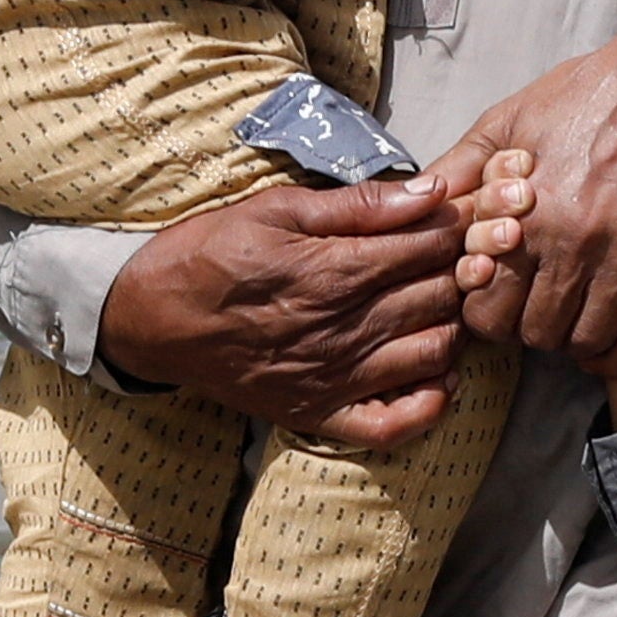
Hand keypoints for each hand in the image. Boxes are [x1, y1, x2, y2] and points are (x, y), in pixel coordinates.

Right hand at [107, 172, 474, 447]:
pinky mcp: (319, 413)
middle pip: (439, 297)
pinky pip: (395, 424)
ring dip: (453, 326)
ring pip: (434, 354)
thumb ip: (358, 205)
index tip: (467, 217)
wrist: (149, 320)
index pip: (429, 248)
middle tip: (467, 255)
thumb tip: (429, 193)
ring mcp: (334, 378)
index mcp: (334, 271)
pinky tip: (435, 375)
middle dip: (462, 270)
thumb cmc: (210, 254)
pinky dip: (429, 403)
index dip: (458, 229)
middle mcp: (342, 329)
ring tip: (443, 304)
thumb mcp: (276, 209)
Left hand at [440, 26, 616, 379]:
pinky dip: (616, 354)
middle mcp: (575, 245)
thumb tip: (419, 201)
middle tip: (529, 303)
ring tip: (565, 316)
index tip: (494, 294)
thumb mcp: (508, 121)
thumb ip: (459, 168)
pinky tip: (602, 341)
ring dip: (569, 339)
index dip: (485, 310)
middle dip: (524, 326)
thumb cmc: (584, 98)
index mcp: (528, 214)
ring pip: (583, 342)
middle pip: (535, 333)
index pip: (488, 311)